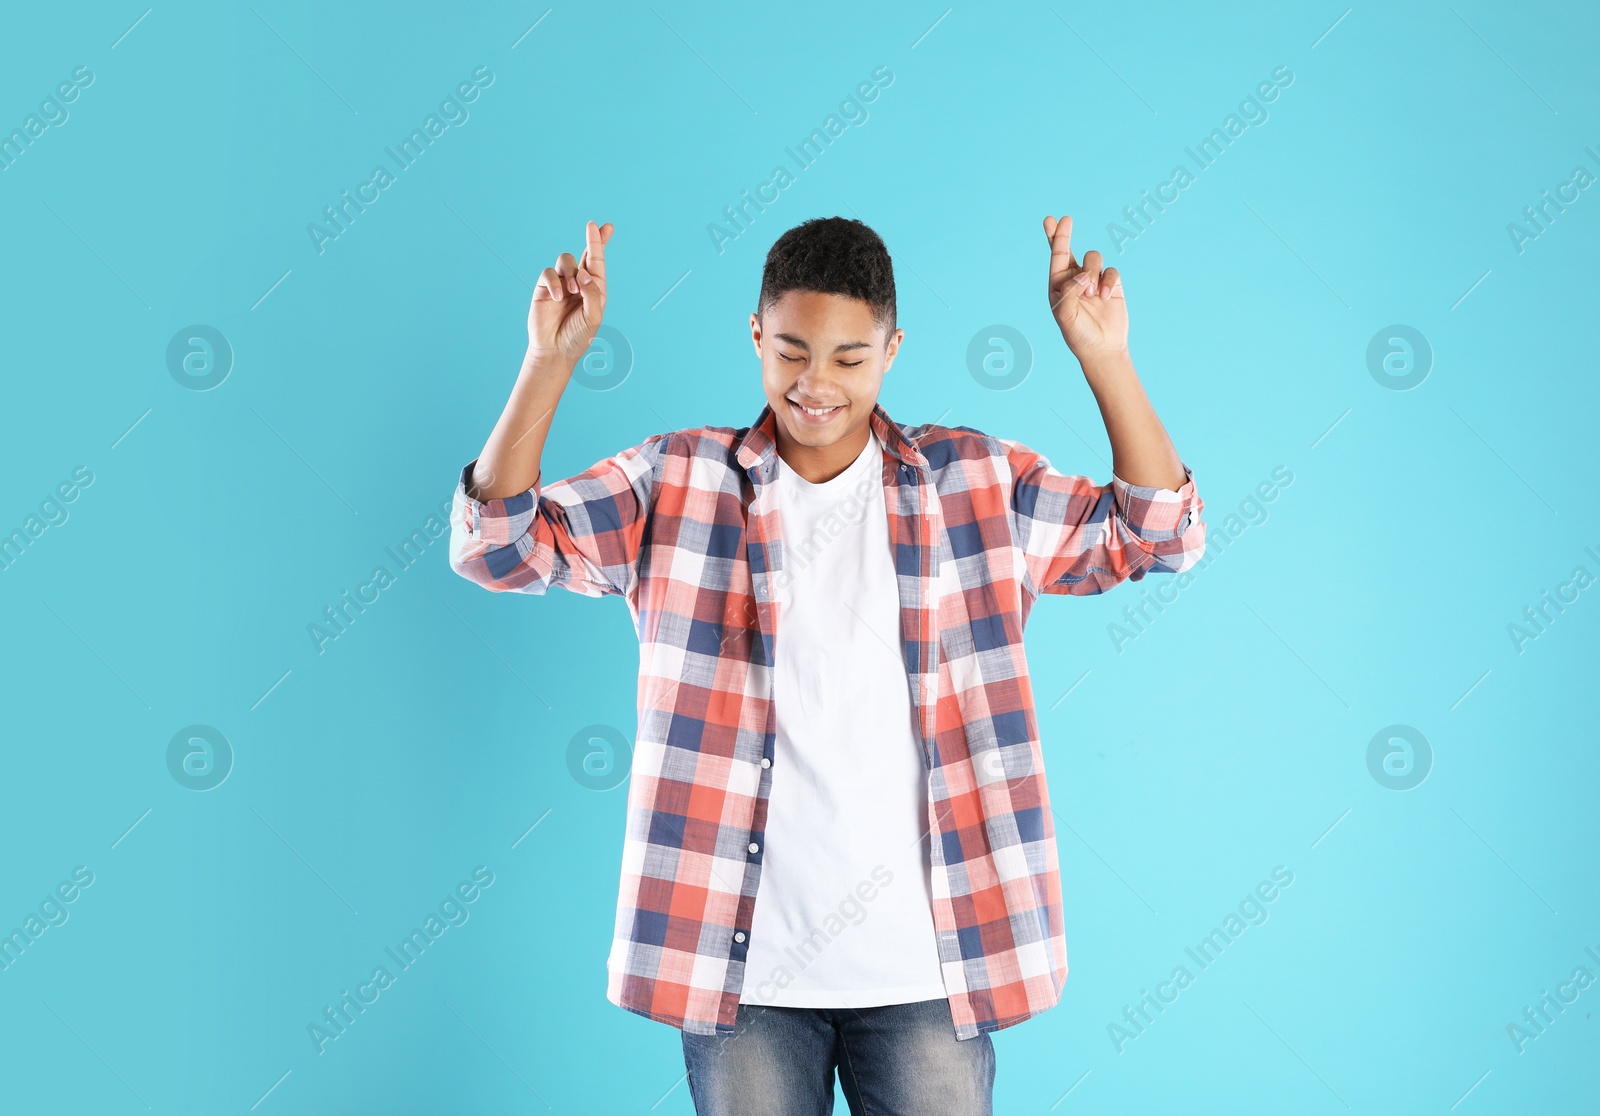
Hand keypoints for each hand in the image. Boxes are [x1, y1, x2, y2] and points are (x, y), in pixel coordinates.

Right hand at [529, 220, 612, 361]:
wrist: (555, 351)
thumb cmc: (577, 337)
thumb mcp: (593, 316)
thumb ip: (592, 293)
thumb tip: (583, 273)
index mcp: (594, 289)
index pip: (597, 262)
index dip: (600, 242)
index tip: (606, 226)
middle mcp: (578, 283)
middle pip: (583, 254)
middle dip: (592, 240)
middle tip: (593, 226)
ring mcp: (561, 284)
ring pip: (566, 260)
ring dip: (572, 272)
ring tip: (574, 291)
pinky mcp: (544, 288)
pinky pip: (549, 273)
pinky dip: (555, 282)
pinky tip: (558, 297)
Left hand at [1043, 215, 1127, 359]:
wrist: (1103, 348)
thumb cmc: (1079, 334)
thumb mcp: (1066, 316)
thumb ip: (1069, 293)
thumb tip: (1082, 274)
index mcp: (1059, 285)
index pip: (1056, 257)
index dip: (1054, 237)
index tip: (1050, 219)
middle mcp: (1075, 279)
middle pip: (1071, 250)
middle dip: (1064, 234)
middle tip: (1065, 219)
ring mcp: (1094, 280)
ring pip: (1093, 258)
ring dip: (1092, 272)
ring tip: (1091, 295)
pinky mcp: (1112, 284)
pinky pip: (1111, 271)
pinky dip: (1108, 281)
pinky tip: (1105, 297)